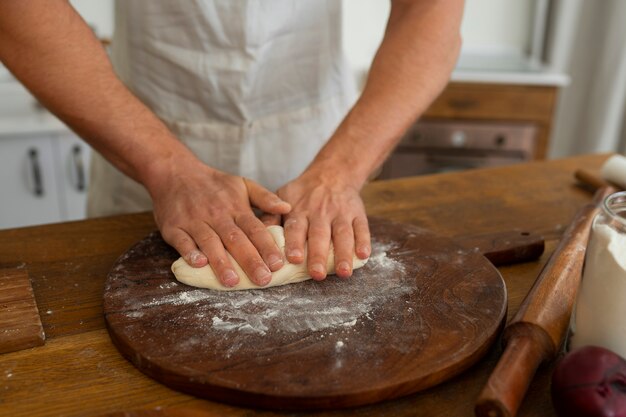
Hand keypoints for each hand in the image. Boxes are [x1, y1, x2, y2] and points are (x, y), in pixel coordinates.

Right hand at [149, 158, 290, 287]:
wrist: (176, 172)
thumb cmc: (214, 184)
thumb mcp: (242, 184)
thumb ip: (265, 198)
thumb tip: (287, 208)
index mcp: (236, 208)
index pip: (255, 229)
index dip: (267, 247)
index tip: (278, 264)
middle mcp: (217, 215)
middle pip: (236, 239)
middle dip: (250, 260)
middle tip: (262, 279)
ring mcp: (195, 221)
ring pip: (210, 242)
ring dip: (221, 262)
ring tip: (232, 281)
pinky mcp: (174, 227)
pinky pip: (182, 241)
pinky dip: (189, 252)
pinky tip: (199, 264)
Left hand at [263, 169, 370, 279]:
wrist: (332, 173)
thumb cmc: (303, 193)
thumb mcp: (283, 197)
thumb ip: (271, 216)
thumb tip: (255, 237)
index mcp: (300, 210)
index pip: (296, 227)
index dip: (295, 243)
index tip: (293, 259)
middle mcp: (320, 212)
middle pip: (320, 234)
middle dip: (318, 255)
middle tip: (316, 274)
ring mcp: (341, 213)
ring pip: (343, 234)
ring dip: (343, 254)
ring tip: (344, 272)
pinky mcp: (358, 214)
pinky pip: (362, 228)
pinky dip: (364, 242)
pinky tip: (363, 256)